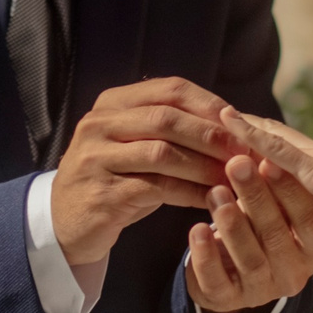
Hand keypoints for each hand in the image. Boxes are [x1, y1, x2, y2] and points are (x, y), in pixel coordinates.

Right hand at [51, 78, 238, 265]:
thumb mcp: (138, 145)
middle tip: (243, 151)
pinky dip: (191, 192)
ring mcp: (95, 158)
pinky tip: (211, 199)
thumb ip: (173, 129)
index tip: (240, 122)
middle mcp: (99, 124)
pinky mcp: (102, 194)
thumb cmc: (118, 180)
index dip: (208, 103)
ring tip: (233, 176)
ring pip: (162, 153)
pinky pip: (157, 188)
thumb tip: (234, 123)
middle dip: (211, 134)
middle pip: (166, 118)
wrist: (69, 223)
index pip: (169, 89)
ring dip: (204, 165)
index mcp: (111, 103)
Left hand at [185, 154, 312, 312]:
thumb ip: (273, 182)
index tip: (269, 159)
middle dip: (256, 196)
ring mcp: (262, 292)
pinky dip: (206, 253)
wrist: (229, 269)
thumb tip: (259, 139)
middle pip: (278, 235)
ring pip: (249, 257)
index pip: (309, 218)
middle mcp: (296, 276)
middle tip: (237, 164)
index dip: (289, 188)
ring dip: (232, 222)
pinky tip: (197, 228)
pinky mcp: (228, 299)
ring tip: (216, 191)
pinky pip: (216, 278)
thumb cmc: (259, 226)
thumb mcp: (273, 206)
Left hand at [215, 109, 312, 232]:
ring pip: (272, 140)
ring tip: (216, 112)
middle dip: (255, 134)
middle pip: (281, 143)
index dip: (279, 154)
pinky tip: (229, 121)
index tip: (257, 148)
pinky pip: (275, 147)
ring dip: (244, 129)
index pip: (302, 162)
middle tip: (225, 119)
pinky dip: (250, 134)